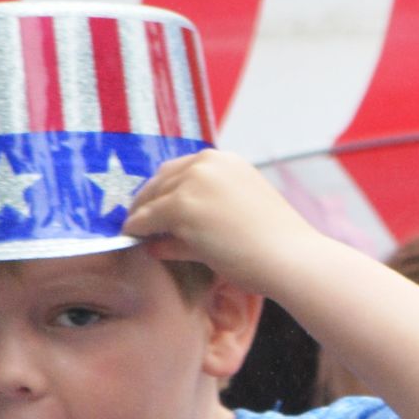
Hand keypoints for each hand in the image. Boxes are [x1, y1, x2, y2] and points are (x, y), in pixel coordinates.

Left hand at [123, 150, 318, 291]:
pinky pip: (145, 220)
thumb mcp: (237, 220)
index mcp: (225, 161)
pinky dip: (135, 229)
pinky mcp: (182, 208)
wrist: (289, 257)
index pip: (181, 169)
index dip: (163, 189)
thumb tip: (159, 240)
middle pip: (161, 179)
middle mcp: (208, 163)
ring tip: (131, 230)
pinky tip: (129, 238)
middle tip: (135, 218)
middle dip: (146, 200)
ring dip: (139, 215)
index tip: (152, 204)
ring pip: (151, 198)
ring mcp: (194, 184)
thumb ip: (200, 221)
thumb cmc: (273, 246)